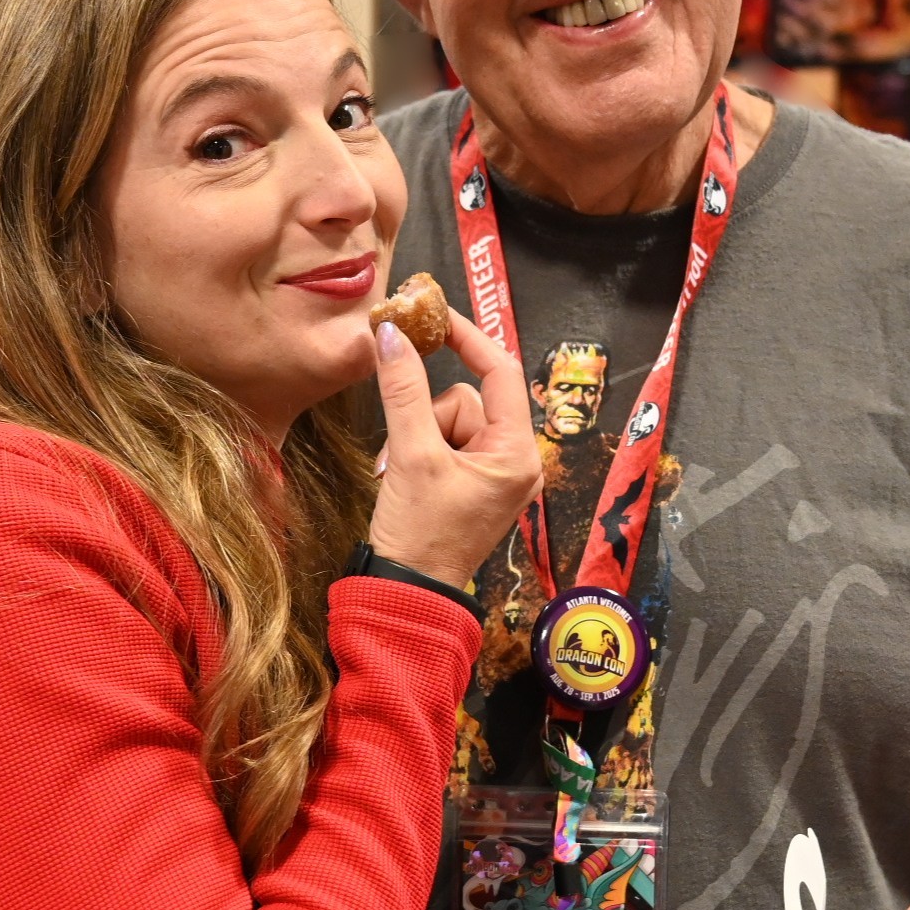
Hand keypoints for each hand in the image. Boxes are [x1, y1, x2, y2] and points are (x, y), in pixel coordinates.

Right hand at [368, 305, 542, 586]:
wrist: (404, 594)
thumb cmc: (418, 536)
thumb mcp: (410, 456)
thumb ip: (403, 389)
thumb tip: (391, 334)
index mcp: (517, 454)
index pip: (500, 373)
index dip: (466, 338)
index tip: (431, 314)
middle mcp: (515, 461)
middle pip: (465, 400)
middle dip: (426, 418)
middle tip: (404, 453)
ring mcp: (494, 475)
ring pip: (447, 420)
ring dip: (415, 439)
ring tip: (399, 474)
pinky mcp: (472, 485)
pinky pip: (443, 443)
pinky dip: (417, 453)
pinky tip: (403, 481)